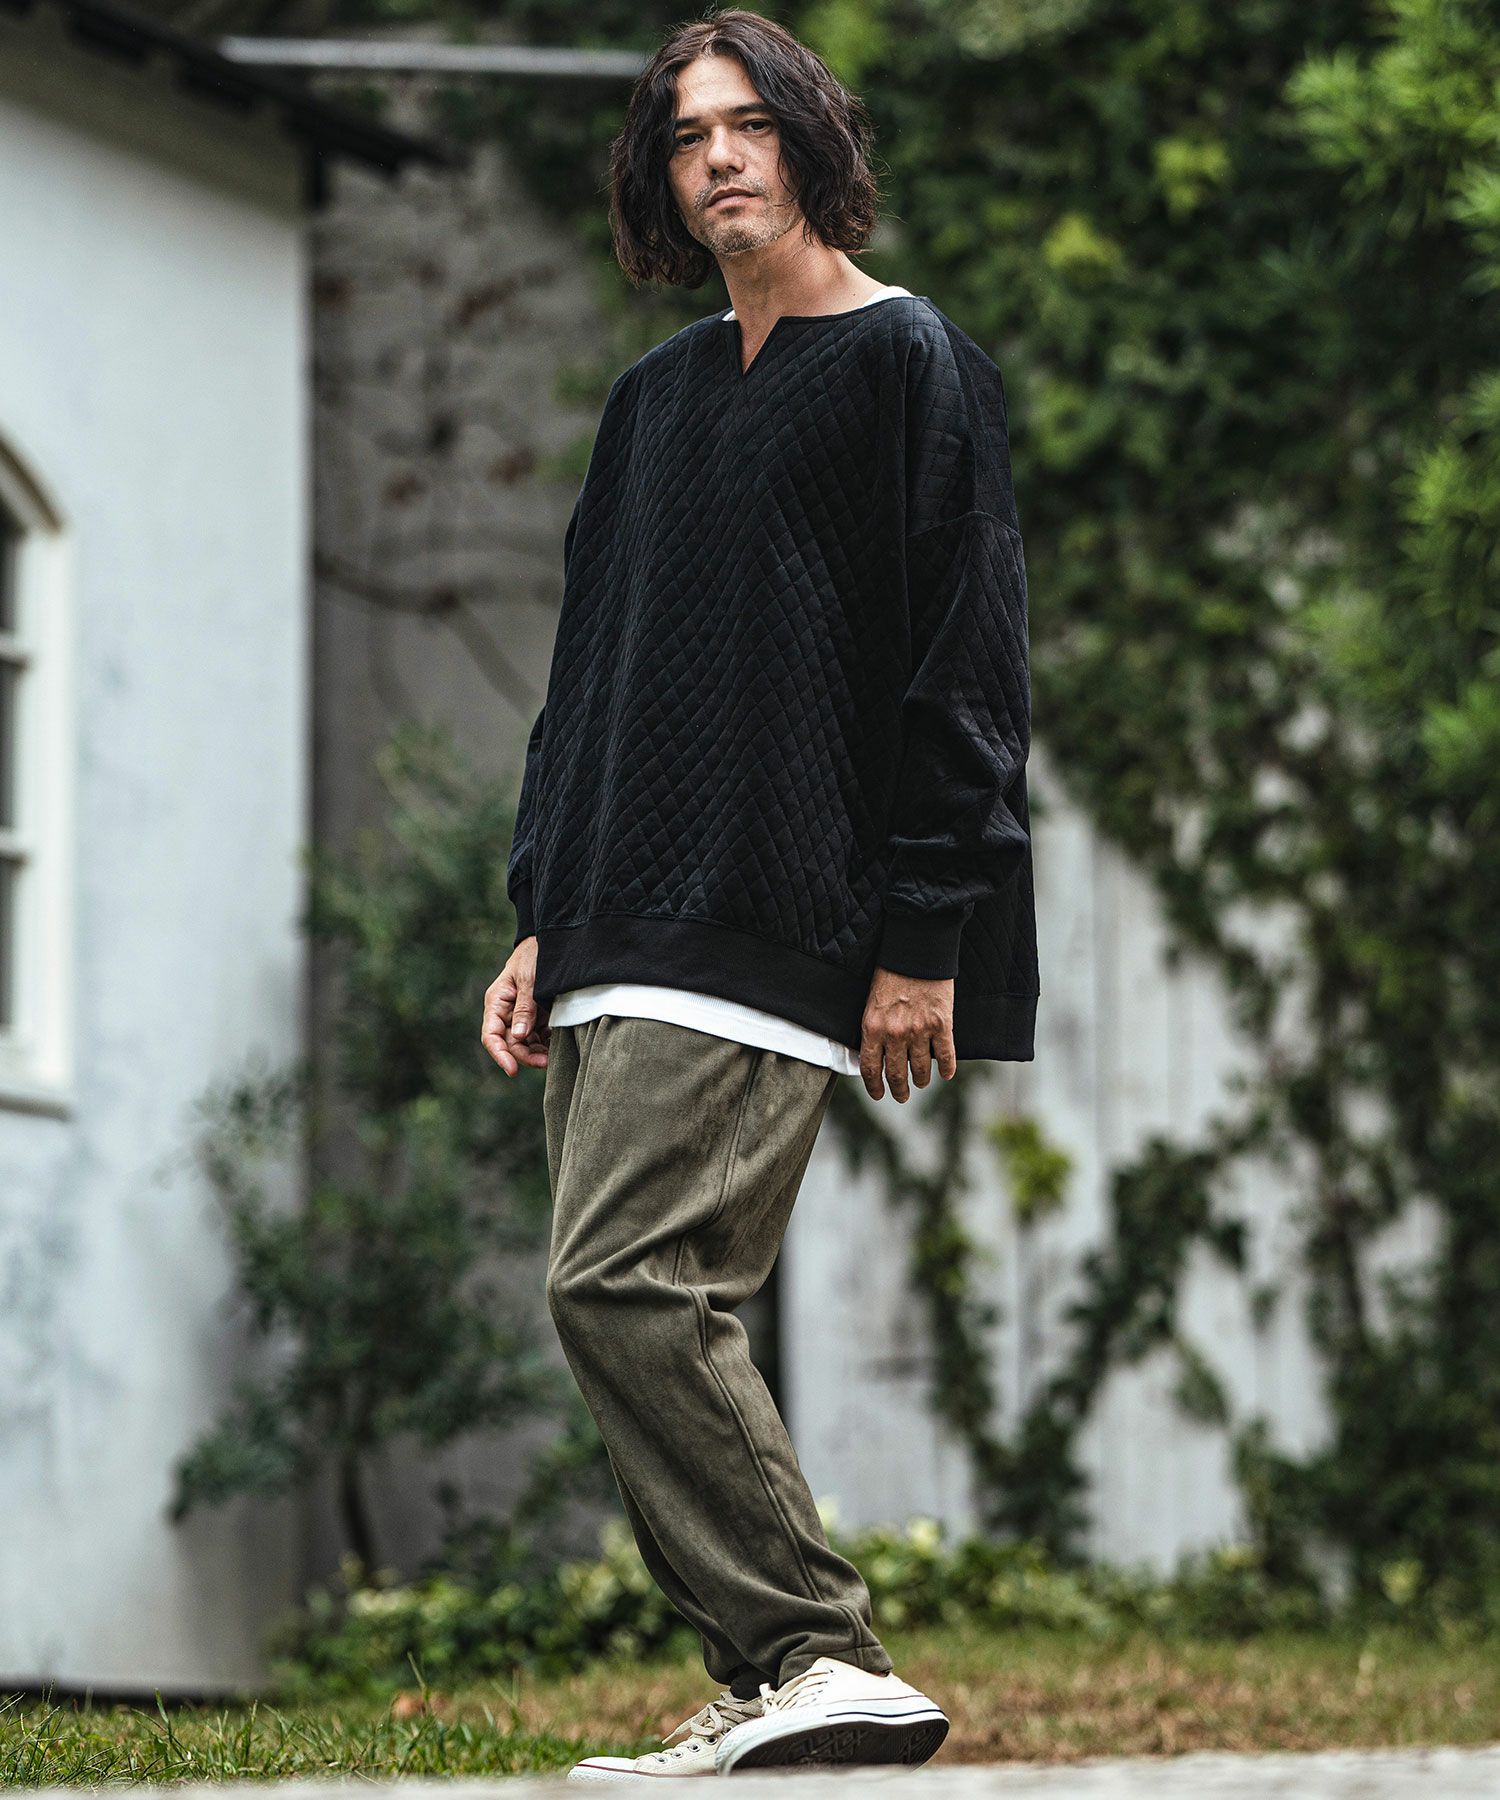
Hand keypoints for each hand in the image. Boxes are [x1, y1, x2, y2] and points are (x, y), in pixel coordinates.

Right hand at [481, 938, 550, 1075]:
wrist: (550, 941)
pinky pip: (540, 1037)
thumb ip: (524, 1008)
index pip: (492, 1036)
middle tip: (546, 1063)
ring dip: (538, 1053)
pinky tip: (558, 1047)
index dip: (500, 1055)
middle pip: (512, 1043)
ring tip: (555, 1058)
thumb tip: (519, 1036)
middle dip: (527, 1056)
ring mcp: (523, 1015)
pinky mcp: (538, 1016)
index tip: (512, 1070)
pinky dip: (547, 1044)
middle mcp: (507, 1012)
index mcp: (497, 1002)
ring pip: (526, 1044)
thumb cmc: (534, 956)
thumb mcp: (529, 980)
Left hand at [859, 967, 957, 1100]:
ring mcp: (919, 1031)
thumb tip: (875, 1052)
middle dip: (899, 1090)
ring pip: (920, 1069)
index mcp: (872, 1027)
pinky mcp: (942, 1024)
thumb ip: (873, 1027)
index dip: (874, 1087)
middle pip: (896, 1074)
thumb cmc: (890, 971)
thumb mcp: (871, 1002)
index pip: (871, 1068)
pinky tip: (946, 1074)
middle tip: (902, 1096)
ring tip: (921, 1082)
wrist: (915, 949)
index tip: (878, 1094)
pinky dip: (947, 1068)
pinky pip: (945, 1056)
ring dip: (921, 1080)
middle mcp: (895, 1034)